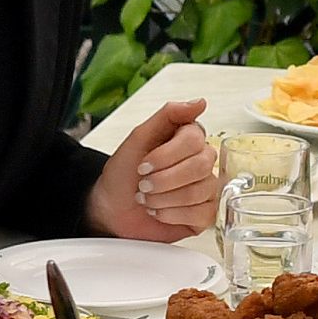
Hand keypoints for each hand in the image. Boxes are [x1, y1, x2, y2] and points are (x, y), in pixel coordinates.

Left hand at [85, 100, 221, 241]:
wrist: (111, 207)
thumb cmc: (124, 173)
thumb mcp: (138, 138)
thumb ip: (168, 115)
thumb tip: (200, 103)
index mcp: (188, 138)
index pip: (194, 139)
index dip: (166, 155)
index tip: (143, 164)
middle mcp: (202, 161)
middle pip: (200, 166)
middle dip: (164, 179)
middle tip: (143, 184)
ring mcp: (206, 188)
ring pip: (199, 191)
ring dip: (164, 198)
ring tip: (146, 199)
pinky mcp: (205, 214)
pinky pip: (202, 214)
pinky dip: (171, 215)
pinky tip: (158, 211)